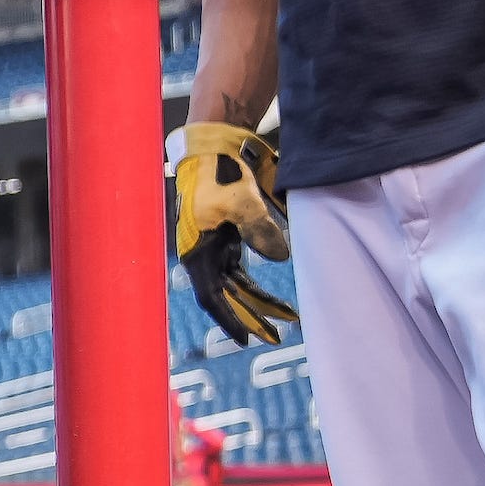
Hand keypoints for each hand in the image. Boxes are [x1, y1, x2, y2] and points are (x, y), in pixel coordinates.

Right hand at [172, 120, 290, 346]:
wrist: (214, 145)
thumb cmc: (221, 173)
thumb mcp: (242, 201)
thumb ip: (261, 230)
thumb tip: (283, 257)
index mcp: (198, 252)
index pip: (212, 297)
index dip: (230, 320)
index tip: (248, 340)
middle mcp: (203, 254)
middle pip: (227, 296)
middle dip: (251, 317)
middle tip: (277, 337)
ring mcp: (214, 246)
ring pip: (237, 285)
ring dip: (258, 302)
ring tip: (286, 317)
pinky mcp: (226, 236)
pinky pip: (241, 270)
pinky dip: (256, 284)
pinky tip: (272, 296)